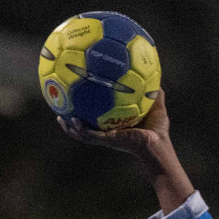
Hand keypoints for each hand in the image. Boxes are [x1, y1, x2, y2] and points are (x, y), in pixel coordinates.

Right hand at [58, 88, 193, 213]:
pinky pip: (90, 135)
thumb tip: (155, 73)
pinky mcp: (109, 140)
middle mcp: (109, 133)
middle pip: (86, 129)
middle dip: (72, 123)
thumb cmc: (158, 130)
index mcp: (115, 127)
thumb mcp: (155, 105)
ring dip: (71, 129)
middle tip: (61, 113)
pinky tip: (73, 120)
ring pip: (83, 135)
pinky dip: (81, 130)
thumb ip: (154, 91)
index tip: (78, 104)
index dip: (87, 115)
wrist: (159, 144)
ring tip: (60, 119)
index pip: (98, 121)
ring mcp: (107, 138)